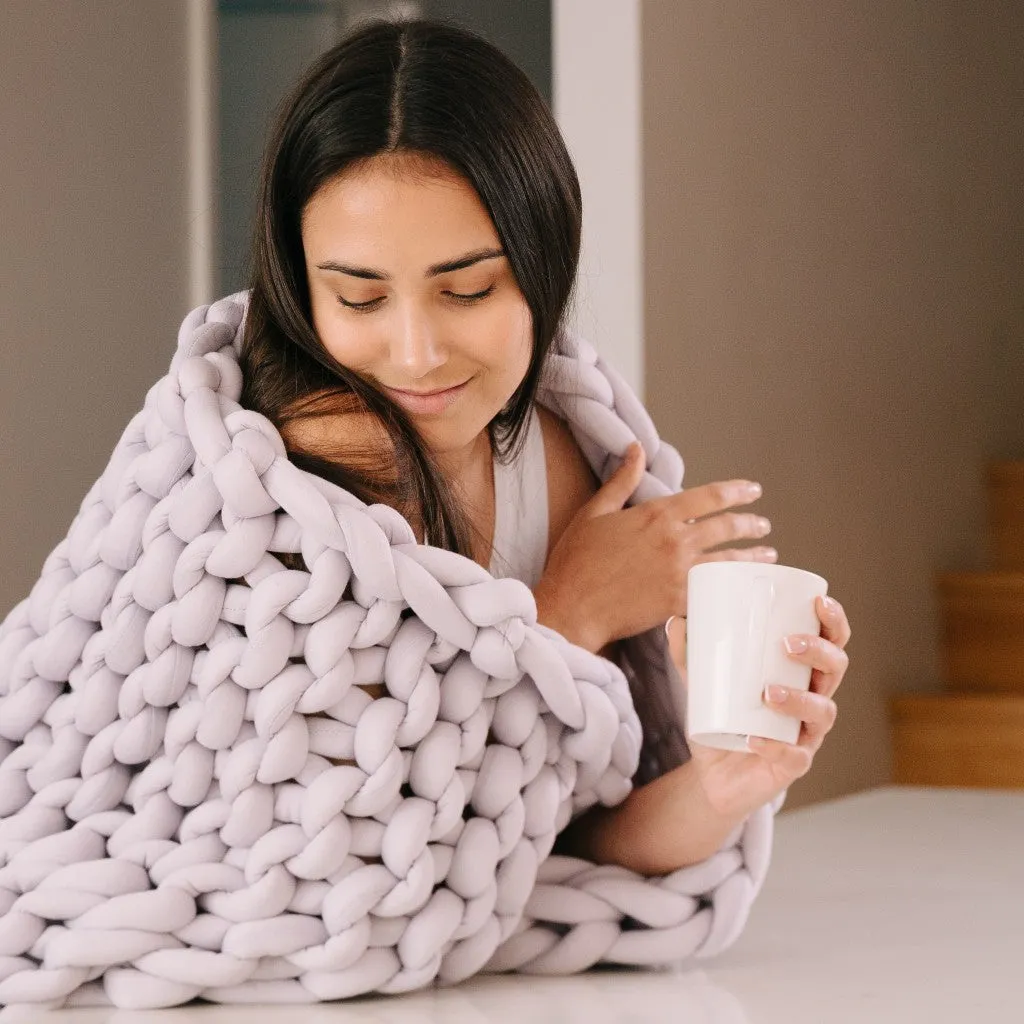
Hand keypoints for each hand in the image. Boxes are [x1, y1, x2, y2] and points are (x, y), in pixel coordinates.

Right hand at [534, 442, 776, 652]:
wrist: (572, 607)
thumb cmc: (577, 561)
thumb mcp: (595, 512)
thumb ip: (622, 480)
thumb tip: (636, 448)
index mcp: (657, 515)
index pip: (709, 496)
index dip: (736, 491)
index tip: (753, 490)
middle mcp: (675, 541)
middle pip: (726, 528)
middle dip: (750, 524)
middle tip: (762, 525)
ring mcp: (681, 573)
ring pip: (729, 561)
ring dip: (752, 557)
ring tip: (767, 554)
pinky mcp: (680, 602)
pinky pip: (718, 592)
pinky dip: (735, 588)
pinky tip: (745, 588)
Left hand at [667, 593, 851, 821]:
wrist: (714, 776)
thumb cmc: (722, 719)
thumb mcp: (703, 684)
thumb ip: (690, 655)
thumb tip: (676, 621)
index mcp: (800, 673)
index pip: (831, 642)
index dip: (833, 622)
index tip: (819, 603)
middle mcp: (812, 699)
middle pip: (835, 669)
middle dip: (819, 652)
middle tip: (788, 644)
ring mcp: (806, 734)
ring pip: (822, 712)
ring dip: (799, 699)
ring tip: (768, 692)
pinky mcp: (793, 765)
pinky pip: (795, 756)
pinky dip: (775, 746)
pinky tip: (754, 739)